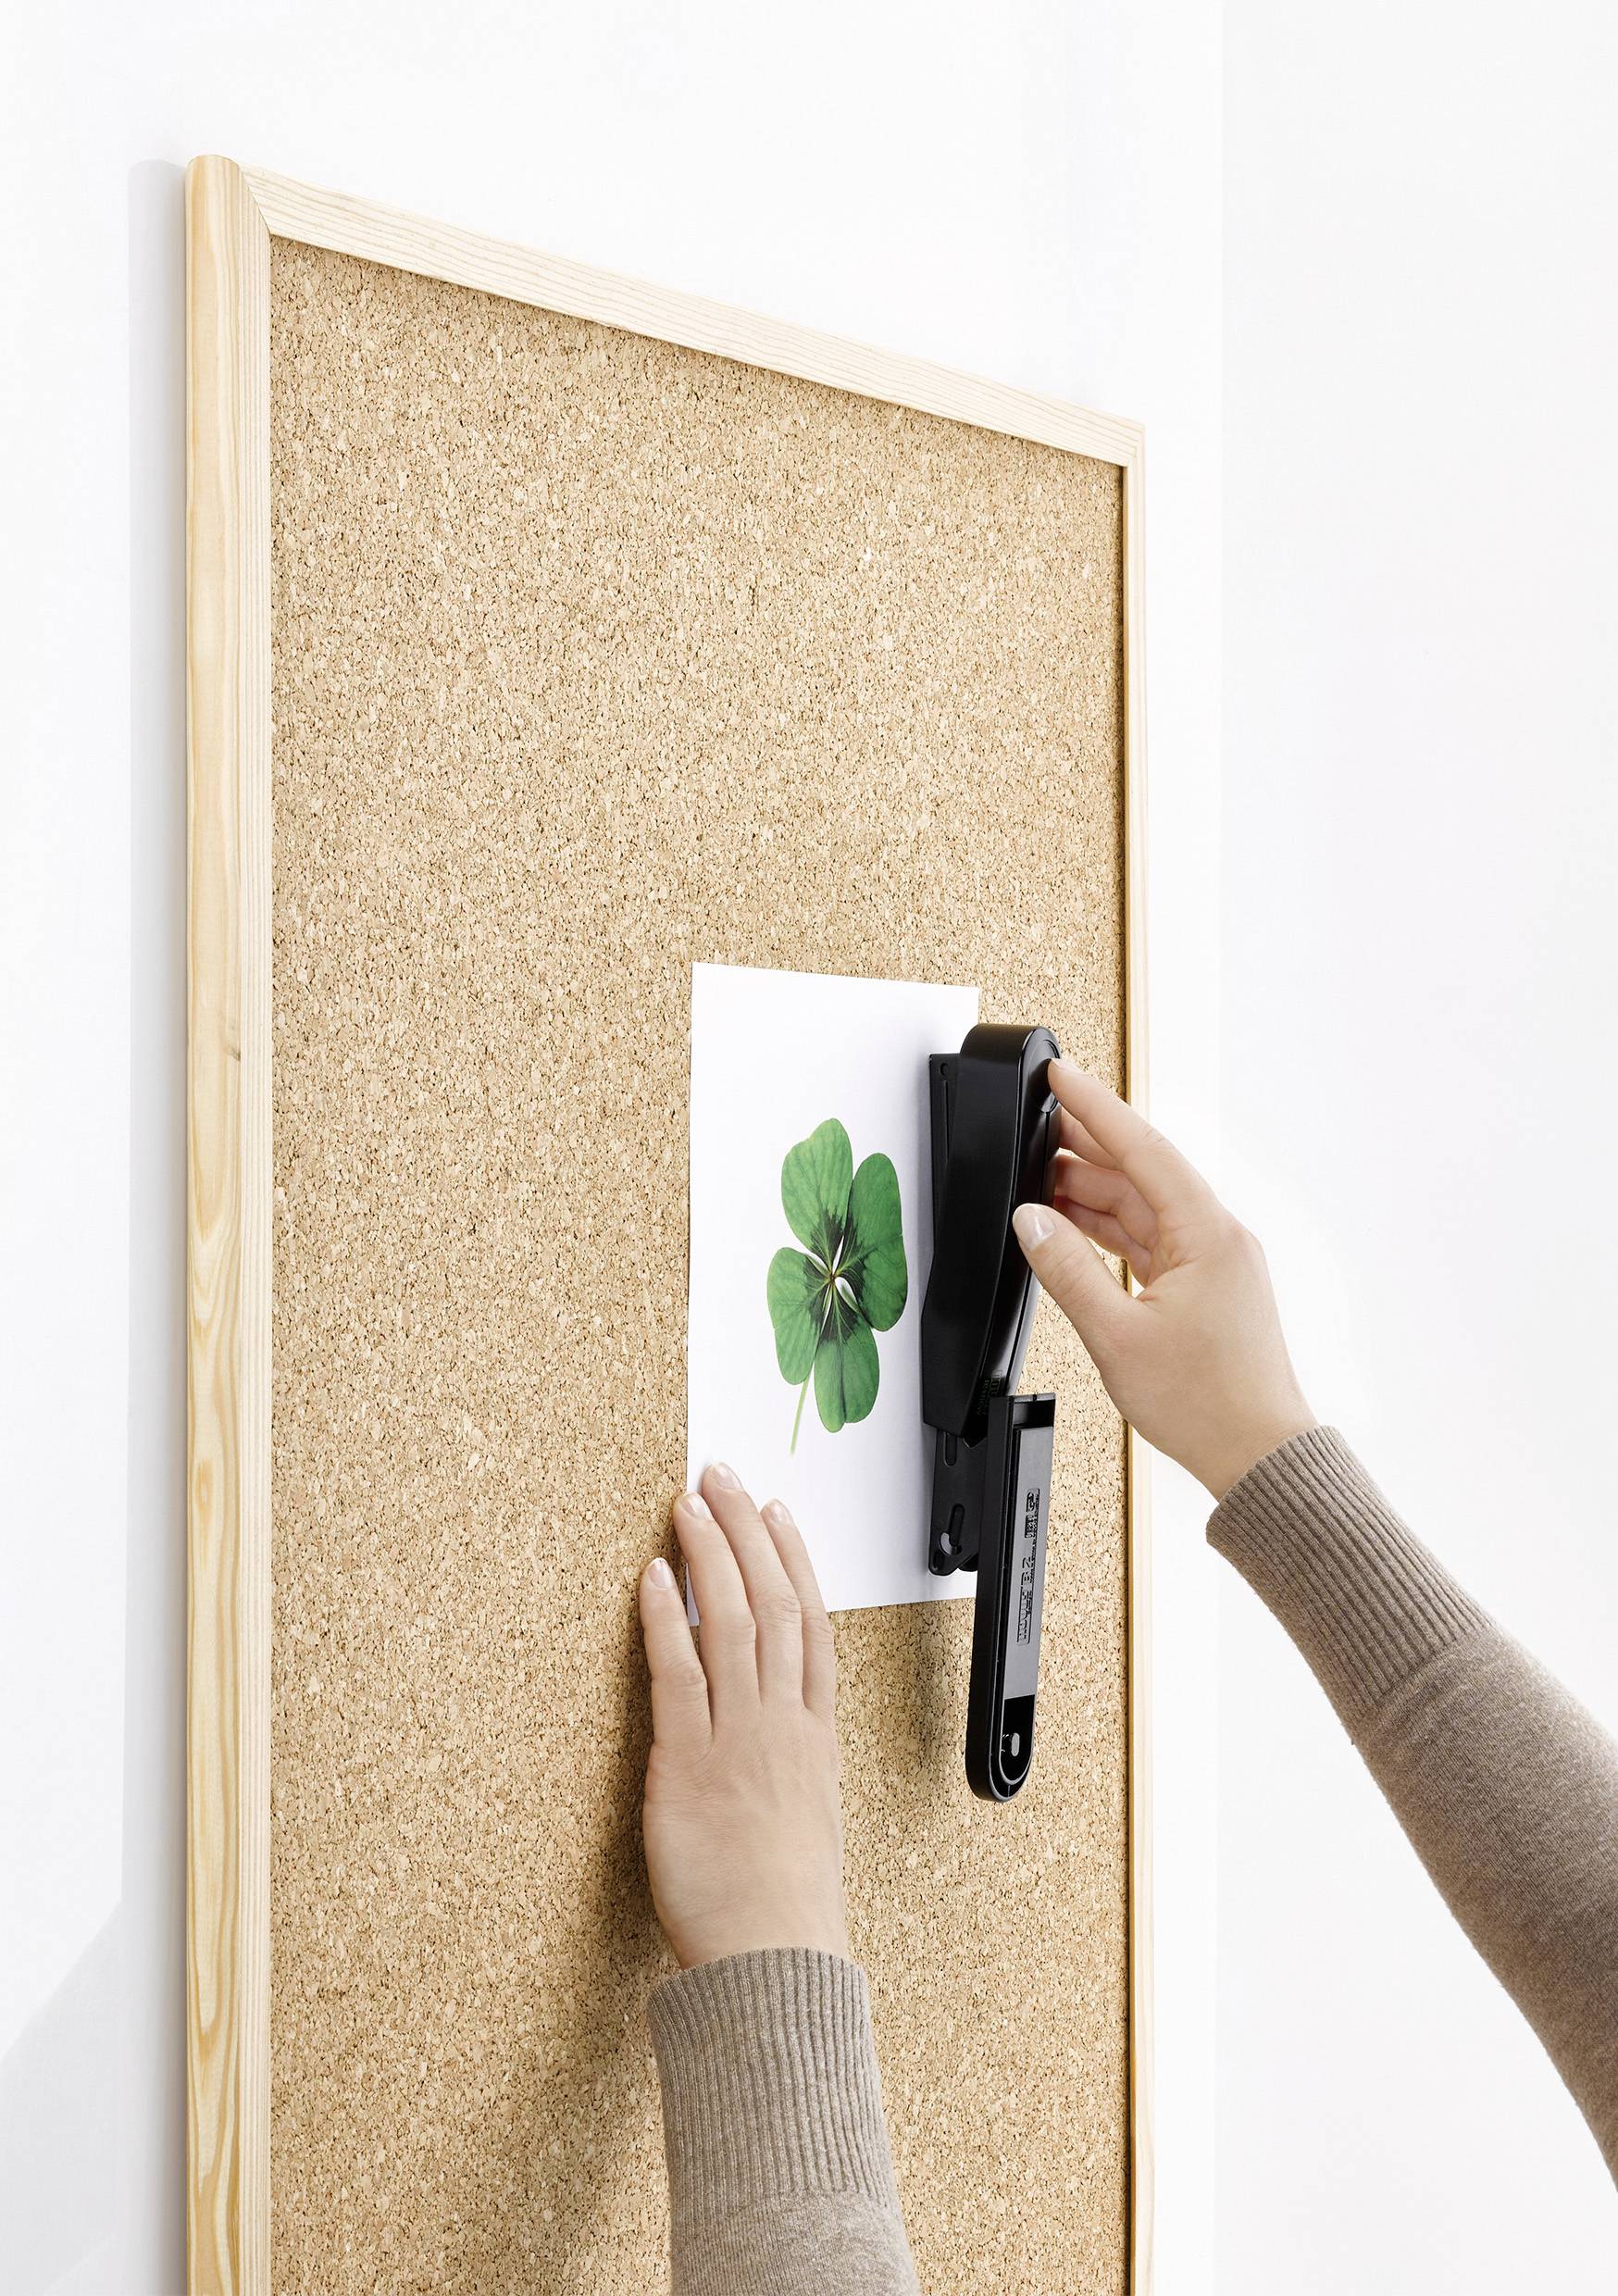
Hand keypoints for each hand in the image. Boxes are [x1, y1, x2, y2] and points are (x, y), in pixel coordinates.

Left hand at [637, 1463, 849, 1969]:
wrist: (773, 1961)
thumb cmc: (783, 1908)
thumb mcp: (805, 1821)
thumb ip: (786, 1769)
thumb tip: (765, 1742)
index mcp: (815, 1736)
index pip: (812, 1622)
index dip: (794, 1559)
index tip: (777, 1514)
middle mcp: (783, 1723)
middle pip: (774, 1602)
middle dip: (747, 1532)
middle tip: (724, 1480)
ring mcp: (740, 1738)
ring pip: (734, 1621)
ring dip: (710, 1554)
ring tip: (689, 1504)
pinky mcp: (690, 1762)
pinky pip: (679, 1673)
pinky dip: (669, 1619)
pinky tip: (656, 1577)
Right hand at [1012, 1061, 1315, 1499]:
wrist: (1258, 1456)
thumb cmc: (1208, 1405)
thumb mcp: (1117, 1336)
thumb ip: (1067, 1271)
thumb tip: (1031, 1222)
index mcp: (1207, 1234)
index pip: (1143, 1148)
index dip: (1095, 1106)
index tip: (1060, 1074)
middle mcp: (1218, 1237)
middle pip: (1143, 1171)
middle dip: (1085, 1145)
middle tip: (1034, 1123)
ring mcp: (1214, 1261)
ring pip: (1144, 1206)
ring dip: (1092, 1191)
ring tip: (1039, 1181)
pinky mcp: (1206, 1286)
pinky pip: (1151, 1238)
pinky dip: (1109, 1229)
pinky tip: (1072, 1227)